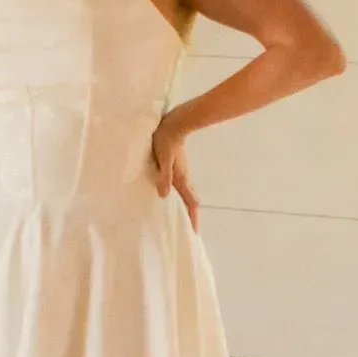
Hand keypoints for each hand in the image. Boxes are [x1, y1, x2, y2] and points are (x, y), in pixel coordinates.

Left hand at [150, 113, 199, 231]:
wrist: (174, 124)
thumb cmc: (166, 140)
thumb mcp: (163, 159)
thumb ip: (164, 176)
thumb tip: (164, 195)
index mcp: (182, 179)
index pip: (191, 202)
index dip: (193, 218)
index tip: (194, 232)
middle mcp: (184, 178)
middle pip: (191, 201)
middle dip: (191, 216)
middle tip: (189, 230)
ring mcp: (182, 173)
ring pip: (186, 194)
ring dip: (186, 206)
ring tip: (181, 218)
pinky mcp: (177, 167)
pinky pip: (181, 187)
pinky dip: (180, 196)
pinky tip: (172, 197)